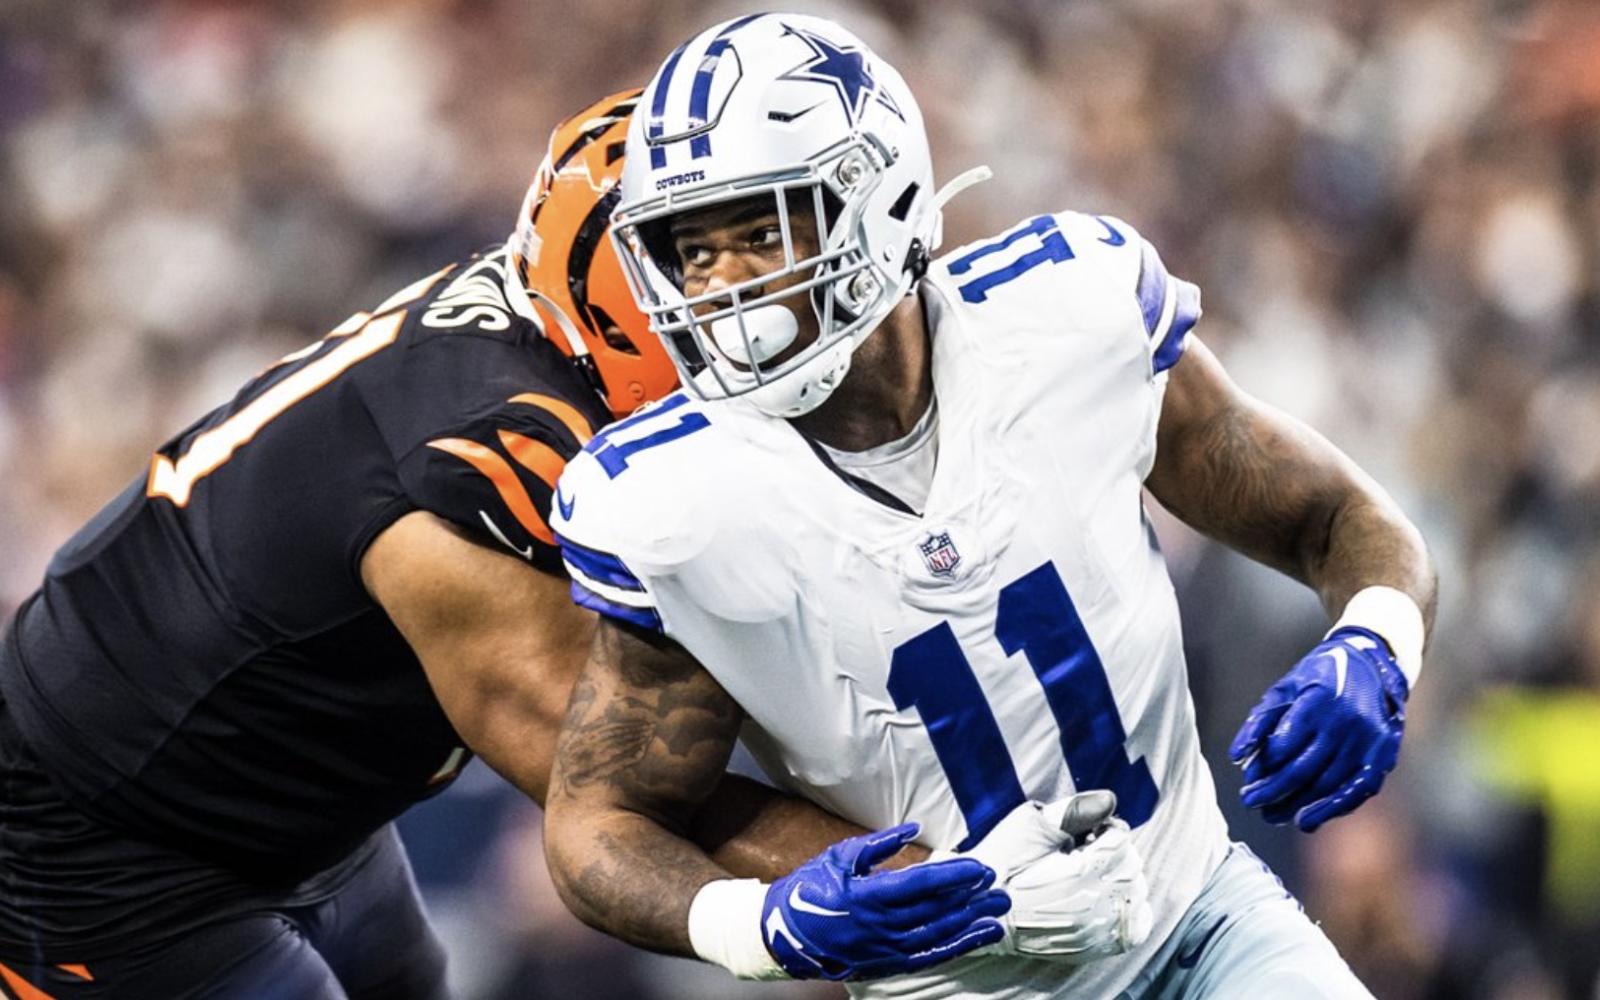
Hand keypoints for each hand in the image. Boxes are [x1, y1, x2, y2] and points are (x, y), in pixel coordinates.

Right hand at [761, 823, 1009, 980]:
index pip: (922, 884)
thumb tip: (913, 829)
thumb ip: (879, 844)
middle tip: (998, 886)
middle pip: (936, 910)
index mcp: (868, 895)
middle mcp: (881, 925)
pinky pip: (930, 955)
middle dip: (971, 898)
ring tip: (997, 911)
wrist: (785, 932)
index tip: (979, 868)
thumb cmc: (811, 887)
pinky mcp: (888, 963)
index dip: (954, 876)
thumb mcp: (840, 856)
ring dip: (972, 923)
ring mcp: (886, 948)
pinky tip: (978, 937)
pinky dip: (957, 947)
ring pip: (938, 935)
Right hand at [948, 792, 1154, 961]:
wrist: (980, 909)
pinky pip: (1136, 926)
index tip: (1079, 833)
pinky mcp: (1096, 947)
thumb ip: (1073, 811)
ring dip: (1119, 876)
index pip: (1120, 838)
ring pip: (1136, 892)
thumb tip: (1110, 800)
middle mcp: (1097, 905)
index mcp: (1082, 873)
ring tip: (1087, 873)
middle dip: (1112, 851)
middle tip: (1080, 850)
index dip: (1102, 827)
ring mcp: (1099, 930)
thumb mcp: (1030, 825)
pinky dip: (1130, 908)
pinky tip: (1105, 897)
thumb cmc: (1002, 863)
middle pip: (1132, 864)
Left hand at [1229, 626, 1407, 831]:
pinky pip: (1357, 790)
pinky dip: (1332, 809)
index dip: (1264, 767)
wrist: (1373, 665)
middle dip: (1273, 791)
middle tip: (1251, 802)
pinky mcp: (1383, 756)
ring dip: (1297, 805)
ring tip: (1272, 814)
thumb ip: (1260, 721)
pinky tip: (1307, 821)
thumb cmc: (1319, 678)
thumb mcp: (1285, 688)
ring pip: (1328, 784)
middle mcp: (1346, 722)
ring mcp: (1368, 741)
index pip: (1285, 744)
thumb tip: (1236, 756)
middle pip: (1304, 769)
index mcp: (1319, 701)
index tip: (1247, 781)